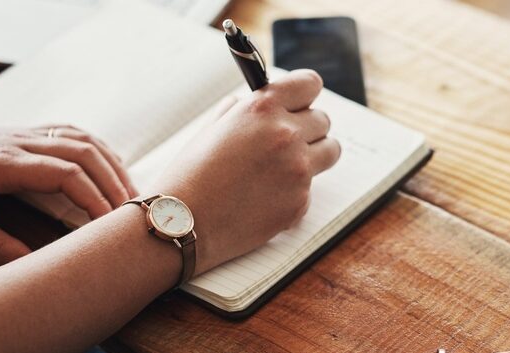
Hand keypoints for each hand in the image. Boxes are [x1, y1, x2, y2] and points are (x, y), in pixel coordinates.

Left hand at [0, 125, 136, 264]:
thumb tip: (32, 267)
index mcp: (0, 163)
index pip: (63, 173)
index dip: (92, 197)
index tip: (107, 224)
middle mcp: (18, 142)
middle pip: (83, 152)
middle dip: (113, 182)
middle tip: (131, 213)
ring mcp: (24, 133)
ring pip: (82, 139)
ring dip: (111, 164)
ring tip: (130, 193)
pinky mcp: (26, 132)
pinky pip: (72, 133)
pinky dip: (98, 149)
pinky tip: (110, 167)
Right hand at [151, 70, 340, 273]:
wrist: (180, 223)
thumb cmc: (189, 175)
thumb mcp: (212, 128)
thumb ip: (242, 111)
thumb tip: (260, 105)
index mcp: (262, 108)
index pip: (310, 84)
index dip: (305, 93)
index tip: (301, 102)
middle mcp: (286, 135)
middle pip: (323, 120)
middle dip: (307, 128)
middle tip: (286, 141)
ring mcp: (297, 170)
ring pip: (329, 152)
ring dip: (313, 155)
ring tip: (285, 167)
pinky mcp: (300, 203)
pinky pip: (309, 188)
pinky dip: (293, 191)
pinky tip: (264, 198)